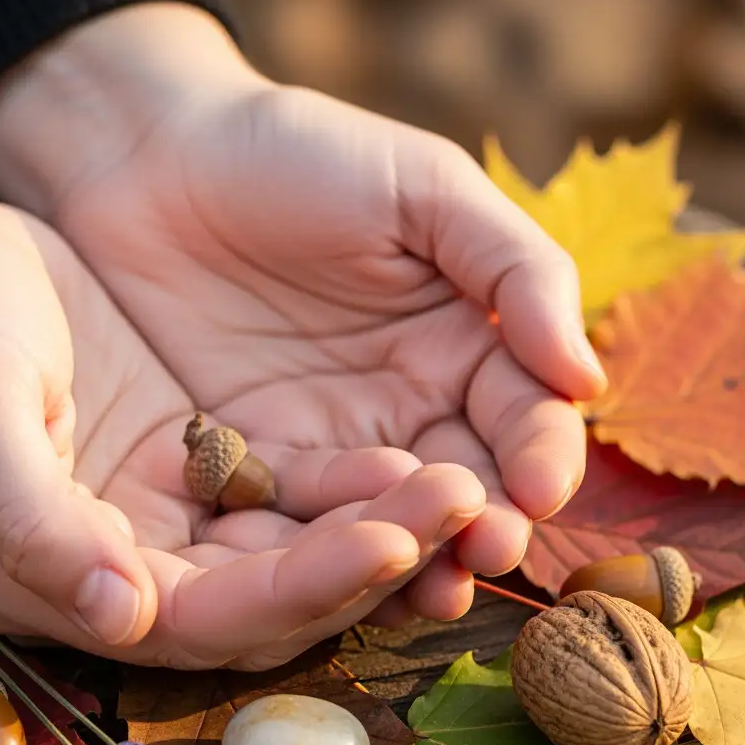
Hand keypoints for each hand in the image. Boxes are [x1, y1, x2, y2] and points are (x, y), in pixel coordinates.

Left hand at [0, 4, 608, 624]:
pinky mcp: (253, 463)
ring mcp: (330, 441)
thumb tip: (588, 378)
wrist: (155, 163)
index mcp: (464, 341)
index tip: (542, 490)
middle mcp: (406, 405)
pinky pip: (295, 516)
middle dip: (483, 521)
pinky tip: (347, 583)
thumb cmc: (299, 155)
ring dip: (414, 556)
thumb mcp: (423, 190)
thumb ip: (514, 270)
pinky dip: (322, 553)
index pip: (522, 413)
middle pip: (462, 480)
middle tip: (491, 552)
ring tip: (436, 589)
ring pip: (385, 514)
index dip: (540, 453)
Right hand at [0, 134, 487, 668]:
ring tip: (461, 481)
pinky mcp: (195, 466)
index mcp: (54, 579)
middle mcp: (122, 569)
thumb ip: (31, 520)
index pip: (198, 619)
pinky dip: (349, 484)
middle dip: (365, 562)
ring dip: (377, 525)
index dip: (297, 592)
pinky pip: (289, 493)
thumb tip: (120, 621)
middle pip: (266, 597)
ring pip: (291, 549)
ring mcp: (165, 519)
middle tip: (461, 504)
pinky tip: (412, 454)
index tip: (389, 544)